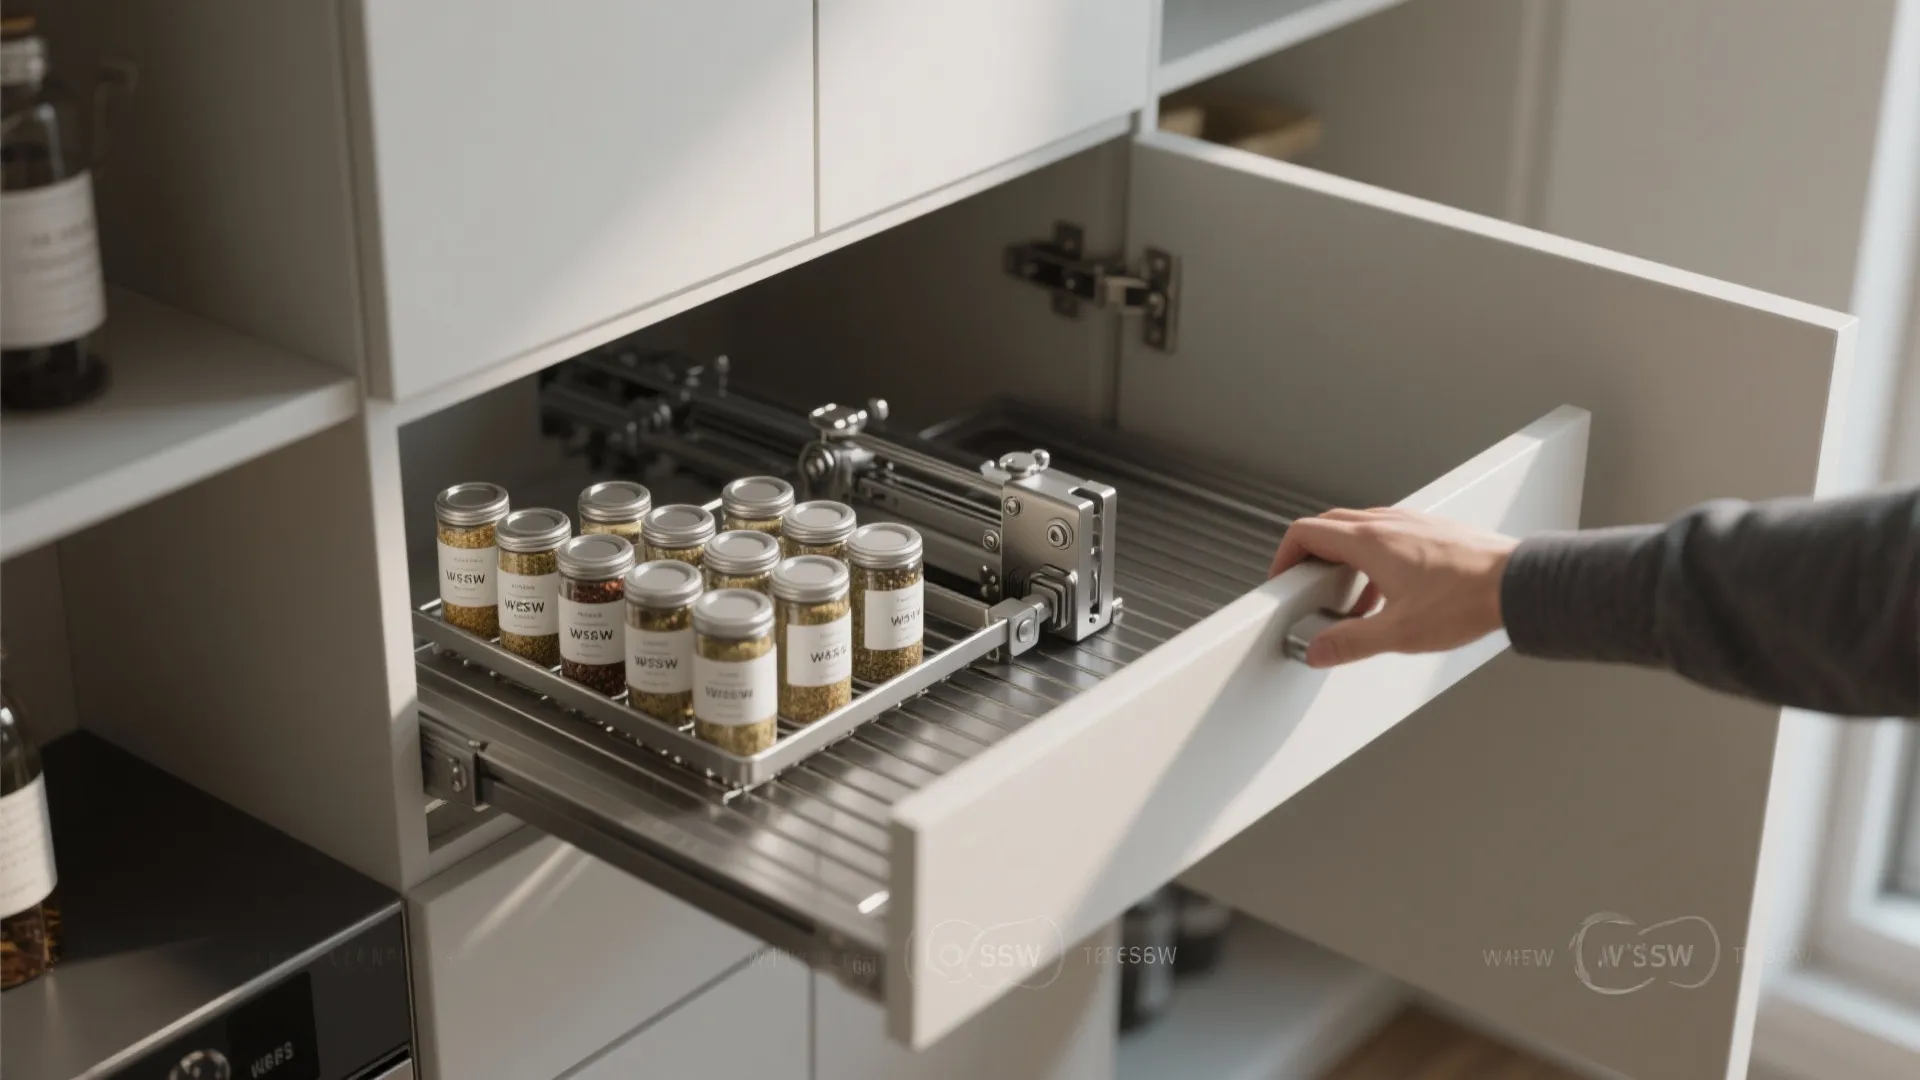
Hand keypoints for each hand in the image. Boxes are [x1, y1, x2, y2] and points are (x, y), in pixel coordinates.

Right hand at [1268, 507, 1516, 667]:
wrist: (1518, 583)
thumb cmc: (1468, 600)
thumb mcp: (1399, 633)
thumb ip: (1350, 642)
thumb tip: (1317, 649)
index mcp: (1370, 542)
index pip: (1305, 533)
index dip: (1284, 557)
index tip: (1283, 580)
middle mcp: (1388, 523)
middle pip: (1328, 526)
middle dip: (1311, 559)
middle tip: (1309, 590)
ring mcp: (1411, 523)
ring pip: (1358, 530)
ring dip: (1344, 561)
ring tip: (1352, 601)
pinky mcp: (1432, 530)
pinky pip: (1387, 534)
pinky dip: (1373, 559)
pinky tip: (1388, 593)